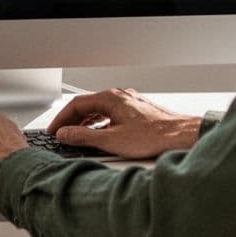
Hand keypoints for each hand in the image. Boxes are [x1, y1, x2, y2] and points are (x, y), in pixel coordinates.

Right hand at [48, 88, 201, 158]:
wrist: (181, 135)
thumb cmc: (153, 136)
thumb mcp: (111, 140)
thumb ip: (83, 137)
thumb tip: (64, 134)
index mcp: (110, 98)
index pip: (76, 105)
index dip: (61, 119)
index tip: (53, 131)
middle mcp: (119, 96)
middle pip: (87, 106)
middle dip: (71, 121)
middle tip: (61, 135)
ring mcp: (128, 102)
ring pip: (99, 110)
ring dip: (85, 122)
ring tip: (76, 136)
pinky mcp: (136, 111)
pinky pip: (111, 114)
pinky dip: (99, 123)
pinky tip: (100, 135)